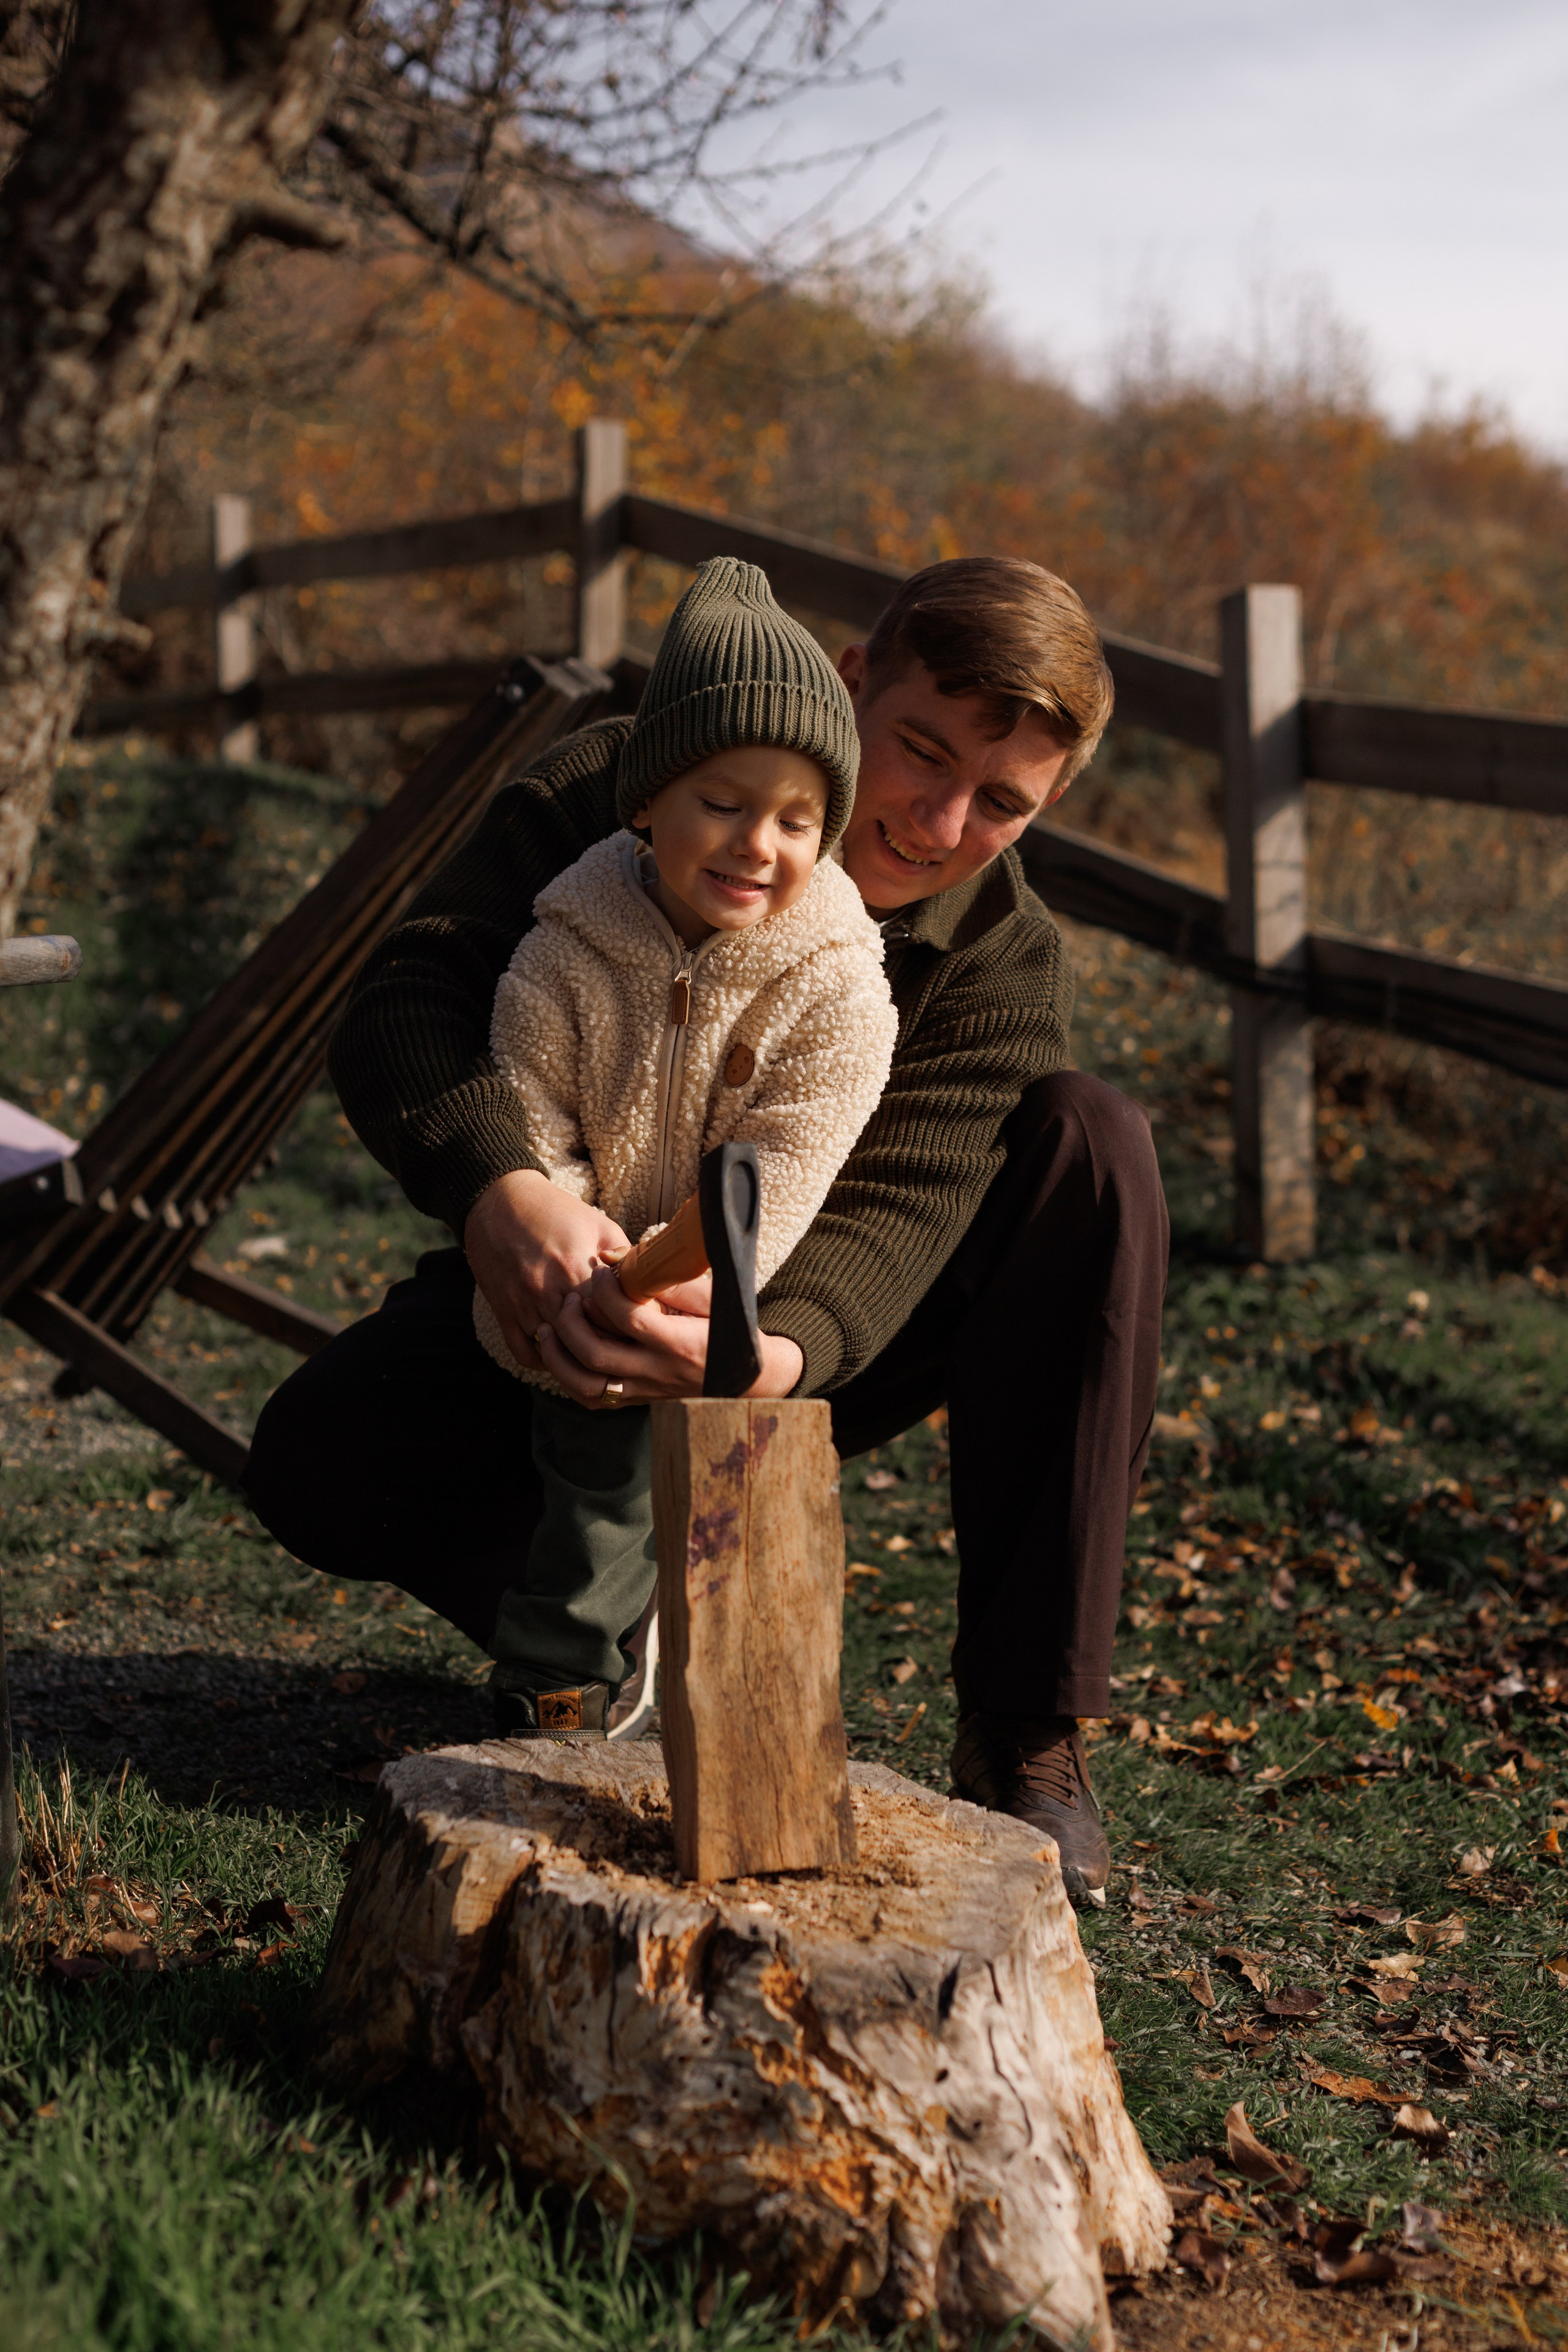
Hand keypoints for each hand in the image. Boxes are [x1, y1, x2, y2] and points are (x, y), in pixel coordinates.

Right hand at [464, 1169, 629, 1370]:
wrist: (498, 1201)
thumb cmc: (554, 1210)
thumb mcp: (598, 1223)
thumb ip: (624, 1256)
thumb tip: (649, 1282)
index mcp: (576, 1267)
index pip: (611, 1316)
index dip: (628, 1324)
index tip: (638, 1325)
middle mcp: (548, 1291)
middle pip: (586, 1339)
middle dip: (607, 1343)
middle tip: (622, 1344)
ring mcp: (524, 1305)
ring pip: (558, 1352)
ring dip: (578, 1355)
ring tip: (596, 1350)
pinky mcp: (504, 1312)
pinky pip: (525, 1353)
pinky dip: (545, 1361)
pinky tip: (561, 1353)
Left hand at [536, 1262, 803, 1406]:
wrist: (745, 1375)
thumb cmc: (727, 1326)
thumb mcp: (708, 1296)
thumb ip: (666, 1280)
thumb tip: (616, 1259)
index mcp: (678, 1343)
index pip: (630, 1319)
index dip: (606, 1292)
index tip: (600, 1272)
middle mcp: (658, 1372)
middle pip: (597, 1354)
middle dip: (572, 1323)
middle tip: (571, 1299)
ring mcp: (644, 1391)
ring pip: (587, 1385)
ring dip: (560, 1357)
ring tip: (551, 1329)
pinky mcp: (636, 1400)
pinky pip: (592, 1399)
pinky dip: (568, 1378)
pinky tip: (561, 1354)